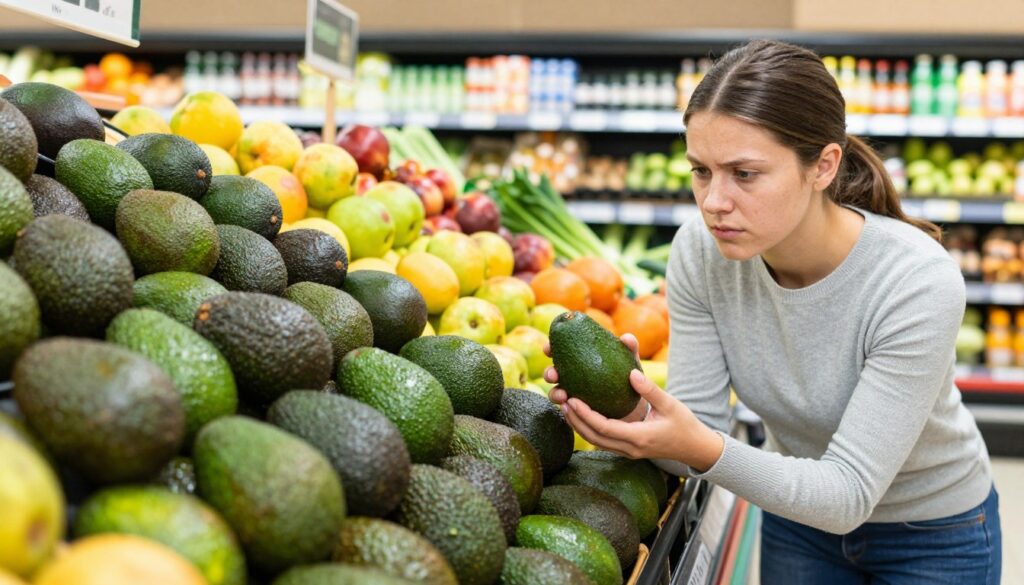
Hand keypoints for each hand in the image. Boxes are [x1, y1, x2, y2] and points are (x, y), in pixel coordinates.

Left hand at [543, 334, 723, 470]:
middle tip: (563, 401)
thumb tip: (630, 374)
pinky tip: (583, 417)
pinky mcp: (629, 451)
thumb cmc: (685, 424)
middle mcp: (631, 448)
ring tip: (567, 408)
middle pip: (595, 438)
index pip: (605, 428)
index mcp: (640, 437)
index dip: (586, 415)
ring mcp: (629, 452)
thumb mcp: (670, 404)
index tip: (573, 399)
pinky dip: (591, 431)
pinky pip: (604, 443)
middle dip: (576, 421)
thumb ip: (650, 390)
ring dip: (580, 427)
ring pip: (597, 442)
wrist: (696, 448)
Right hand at [544, 333, 647, 420]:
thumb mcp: (630, 359)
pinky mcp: (579, 409)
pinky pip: (569, 410)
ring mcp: (574, 393)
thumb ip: (629, 347)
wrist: (634, 401)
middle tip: (553, 375)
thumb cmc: (629, 374)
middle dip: (548, 373)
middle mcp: (572, 375)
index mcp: (579, 357)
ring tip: (563, 395)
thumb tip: (626, 338)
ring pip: (556, 392)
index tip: (548, 350)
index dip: (550, 348)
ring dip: (554, 394)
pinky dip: (567, 409)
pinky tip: (571, 409)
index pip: (560, 351)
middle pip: (553, 372)